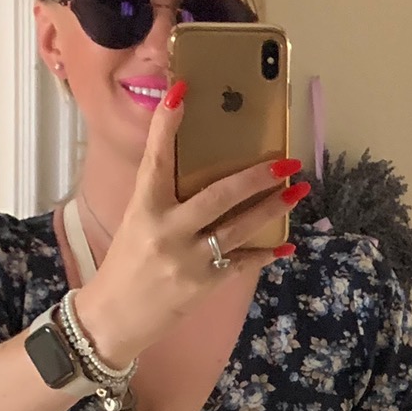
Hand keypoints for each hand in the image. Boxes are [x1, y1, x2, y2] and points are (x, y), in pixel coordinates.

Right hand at [73, 88, 308, 369]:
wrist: (113, 319)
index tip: (181, 91)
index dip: (167, 125)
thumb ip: (162, 198)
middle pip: (218, 196)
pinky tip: (286, 245)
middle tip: (285, 161)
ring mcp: (187, 260)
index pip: (156, 160)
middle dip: (256, 176)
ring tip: (299, 191)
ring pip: (238, 228)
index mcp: (144, 209)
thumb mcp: (136, 223)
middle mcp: (167, 231)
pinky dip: (265, 254)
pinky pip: (242, 263)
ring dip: (272, 209)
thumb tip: (193, 167)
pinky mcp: (203, 285)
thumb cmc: (126, 266)